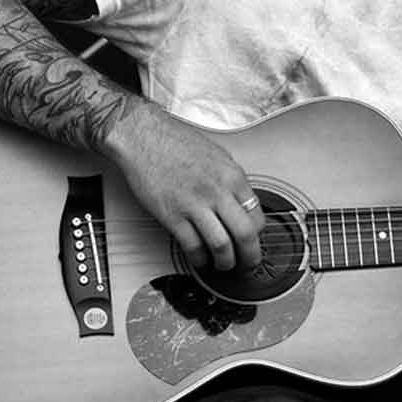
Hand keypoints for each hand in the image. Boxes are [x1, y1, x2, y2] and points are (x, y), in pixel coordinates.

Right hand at [100, 100, 263, 270]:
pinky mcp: (172, 215)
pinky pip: (193, 246)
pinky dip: (200, 259)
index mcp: (233, 175)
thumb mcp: (218, 156)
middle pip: (245, 235)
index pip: (257, 215)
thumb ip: (231, 181)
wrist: (143, 135)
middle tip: (248, 265)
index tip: (254, 242)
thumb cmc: (176, 141)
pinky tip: (200, 260)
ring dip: (226, 263)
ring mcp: (195, 204)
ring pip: (222, 246)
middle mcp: (218, 191)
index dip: (258, 235)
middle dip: (250, 257)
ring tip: (224, 266)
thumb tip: (241, 204)